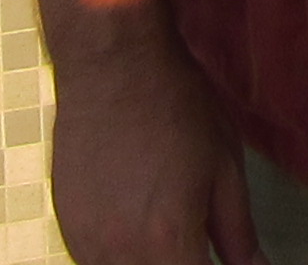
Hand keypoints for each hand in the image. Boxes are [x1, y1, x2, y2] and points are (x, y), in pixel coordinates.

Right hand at [48, 26, 266, 262]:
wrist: (114, 63)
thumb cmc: (175, 105)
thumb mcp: (224, 166)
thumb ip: (239, 232)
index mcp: (169, 240)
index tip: (215, 257)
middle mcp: (123, 252)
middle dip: (181, 263)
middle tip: (194, 241)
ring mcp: (88, 241)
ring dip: (150, 262)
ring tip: (164, 231)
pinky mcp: (67, 225)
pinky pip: (94, 262)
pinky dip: (119, 257)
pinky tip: (135, 226)